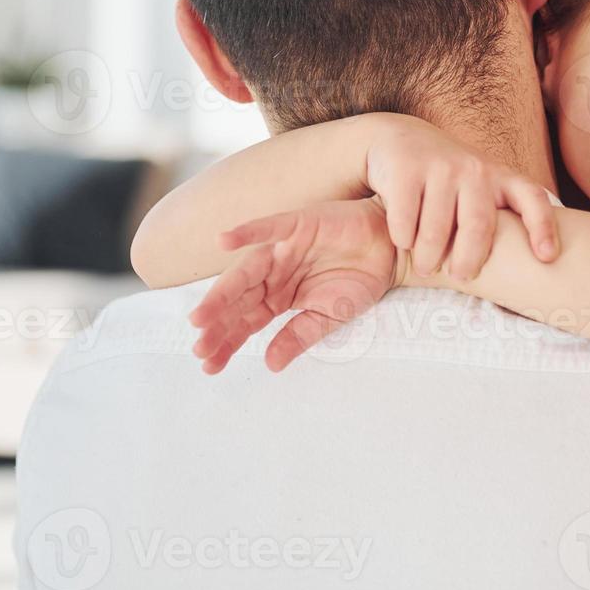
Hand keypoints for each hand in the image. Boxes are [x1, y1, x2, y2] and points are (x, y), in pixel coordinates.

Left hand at [189, 198, 399, 373]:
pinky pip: (269, 228)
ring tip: (201, 315)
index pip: (245, 322)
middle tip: (199, 347)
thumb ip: (298, 337)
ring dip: (222, 292)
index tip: (208, 364)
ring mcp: (282, 249)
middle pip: (238, 301)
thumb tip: (271, 364)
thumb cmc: (359, 280)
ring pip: (245, 271)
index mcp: (278, 297)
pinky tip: (224, 241)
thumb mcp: (329, 318)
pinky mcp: (297, 225)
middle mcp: (273, 274)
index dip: (227, 342)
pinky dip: (247, 232)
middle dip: (218, 324)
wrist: (391, 250)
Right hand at [364, 116, 558, 280]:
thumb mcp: (478, 187)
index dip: (543, 227)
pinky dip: (403, 239)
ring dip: (429, 257)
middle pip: (478, 227)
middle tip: (461, 277)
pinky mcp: (407, 169)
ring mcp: (441, 166)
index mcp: (499, 176)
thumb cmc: (445, 178)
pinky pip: (405, 221)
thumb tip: (530, 266)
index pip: (532, 198)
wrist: (396, 136)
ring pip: (437, 231)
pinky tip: (402, 242)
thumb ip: (497, 215)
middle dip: (469, 260)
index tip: (547, 257)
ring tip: (426, 267)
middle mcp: (474, 169)